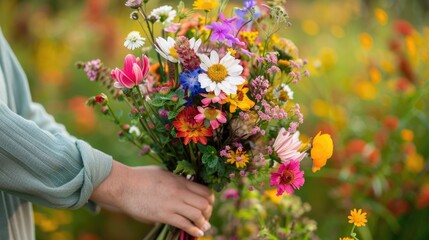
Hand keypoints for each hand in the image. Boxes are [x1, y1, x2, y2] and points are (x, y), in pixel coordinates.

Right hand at [90, 161, 214, 236]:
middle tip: (206, 218)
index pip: (205, 191)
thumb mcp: (163, 173)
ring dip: (203, 223)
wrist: (123, 184)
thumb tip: (181, 185)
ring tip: (204, 227)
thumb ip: (175, 180)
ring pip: (198, 214)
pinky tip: (197, 233)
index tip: (208, 205)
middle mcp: (180, 191)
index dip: (210, 200)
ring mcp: (172, 203)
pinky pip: (184, 224)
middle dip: (208, 212)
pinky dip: (194, 230)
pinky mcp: (163, 214)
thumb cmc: (140, 177)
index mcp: (180, 180)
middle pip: (205, 203)